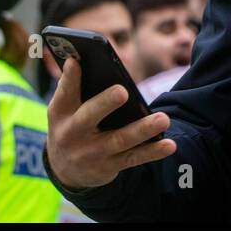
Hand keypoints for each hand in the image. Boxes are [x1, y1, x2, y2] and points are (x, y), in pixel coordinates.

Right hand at [46, 57, 175, 189]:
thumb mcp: (61, 109)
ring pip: (120, 140)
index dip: (70, 78)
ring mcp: (93, 152)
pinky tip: (169, 145)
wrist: (65, 171)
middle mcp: (74, 134)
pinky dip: (152, 152)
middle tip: (122, 92)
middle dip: (105, 104)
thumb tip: (75, 60)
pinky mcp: (110, 166)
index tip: (76, 61)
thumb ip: (69, 86)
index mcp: (62, 114)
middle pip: (90, 117)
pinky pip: (133, 158)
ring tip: (163, 119)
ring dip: (142, 130)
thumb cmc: (69, 126)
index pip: (65, 92)